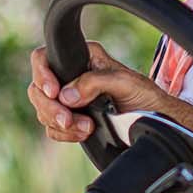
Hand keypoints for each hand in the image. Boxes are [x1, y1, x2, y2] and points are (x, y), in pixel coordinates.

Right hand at [27, 41, 163, 142]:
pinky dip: (64, 134)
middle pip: (37, 89)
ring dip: (60, 123)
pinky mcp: (70, 119)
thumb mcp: (124, 82)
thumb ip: (94, 83)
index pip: (44, 58)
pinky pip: (52, 128)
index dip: (42, 74)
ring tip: (86, 128)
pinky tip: (84, 133)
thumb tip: (66, 95)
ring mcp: (68, 99)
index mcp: (82, 57)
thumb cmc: (144, 95)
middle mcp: (71, 76)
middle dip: (51, 108)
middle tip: (69, 120)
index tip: (54, 92)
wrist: (155, 120)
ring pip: (43, 110)